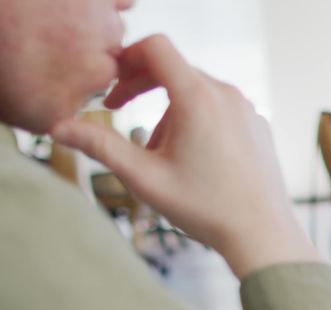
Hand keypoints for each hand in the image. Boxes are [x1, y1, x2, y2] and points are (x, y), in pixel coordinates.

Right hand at [50, 35, 317, 277]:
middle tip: (114, 110)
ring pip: (196, 92)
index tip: (110, 85)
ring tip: (160, 155)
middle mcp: (227, 95)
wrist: (262, 233)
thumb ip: (100, 146)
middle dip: (140, 86)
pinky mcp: (258, 126)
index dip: (126, 59)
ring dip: (168, 112)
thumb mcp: (144, 177)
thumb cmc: (206, 208)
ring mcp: (247, 109)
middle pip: (175, 69)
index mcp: (198, 98)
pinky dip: (197, 121)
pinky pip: (220, 109)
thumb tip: (60, 128)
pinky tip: (192, 158)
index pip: (156, 48)